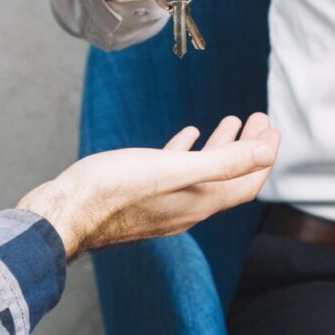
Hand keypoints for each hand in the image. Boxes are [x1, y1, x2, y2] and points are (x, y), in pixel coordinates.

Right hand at [18, 115, 279, 257]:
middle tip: (259, 120)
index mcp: (199, 203)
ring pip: (203, 175)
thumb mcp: (173, 169)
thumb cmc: (111, 190)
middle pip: (229, 178)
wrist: (63, 214)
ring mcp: (163, 205)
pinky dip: (188, 153)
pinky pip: (174, 174)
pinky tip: (187, 136)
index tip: (272, 127)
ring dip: (221, 148)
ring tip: (231, 122)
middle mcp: (186, 209)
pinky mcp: (141, 198)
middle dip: (248, 148)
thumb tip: (267, 152)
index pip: (247, 182)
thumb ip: (223, 162)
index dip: (264, 155)